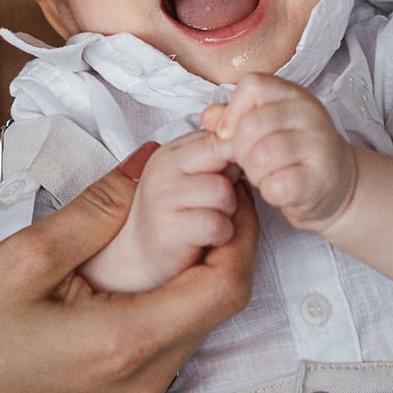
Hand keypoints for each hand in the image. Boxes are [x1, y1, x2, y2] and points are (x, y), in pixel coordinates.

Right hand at [0, 157, 256, 392]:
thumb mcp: (21, 259)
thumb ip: (94, 209)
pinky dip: (168, 302)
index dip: (241, 230)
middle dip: (223, 244)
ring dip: (196, 273)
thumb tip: (146, 163)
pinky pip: (166, 349)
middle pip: (218, 308)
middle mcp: (143, 383)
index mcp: (126, 343)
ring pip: (195, 328)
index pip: (226, 286)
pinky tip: (138, 269)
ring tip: (174, 221)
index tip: (231, 187)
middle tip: (209, 192)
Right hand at [82, 131, 239, 292]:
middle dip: (234, 180)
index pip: (217, 136)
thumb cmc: (173, 215)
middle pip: (225, 158)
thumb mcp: (191, 176)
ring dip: (229, 211)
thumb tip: (254, 145)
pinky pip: (218, 224)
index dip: (237, 153)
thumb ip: (215, 157)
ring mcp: (163, 198)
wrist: (137, 256)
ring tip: (212, 219)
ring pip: (225, 193)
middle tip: (222, 200)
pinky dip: (222, 235)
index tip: (236, 172)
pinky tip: (208, 238)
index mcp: (171, 152)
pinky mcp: (168, 229)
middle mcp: (163, 169)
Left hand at [202, 73, 357, 230]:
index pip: (252, 85)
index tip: (230, 134)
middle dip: (240, 150)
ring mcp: (319, 145)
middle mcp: (310, 113)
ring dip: (253, 173)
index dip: (232, 111)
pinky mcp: (320, 178)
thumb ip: (234, 117)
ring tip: (263, 175)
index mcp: (293, 94)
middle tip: (248, 161)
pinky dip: (268, 191)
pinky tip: (276, 189)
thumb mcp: (265, 127)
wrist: (338, 186)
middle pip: (252, 125)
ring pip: (261, 156)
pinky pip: (276, 184)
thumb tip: (207, 117)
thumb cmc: (294, 155)